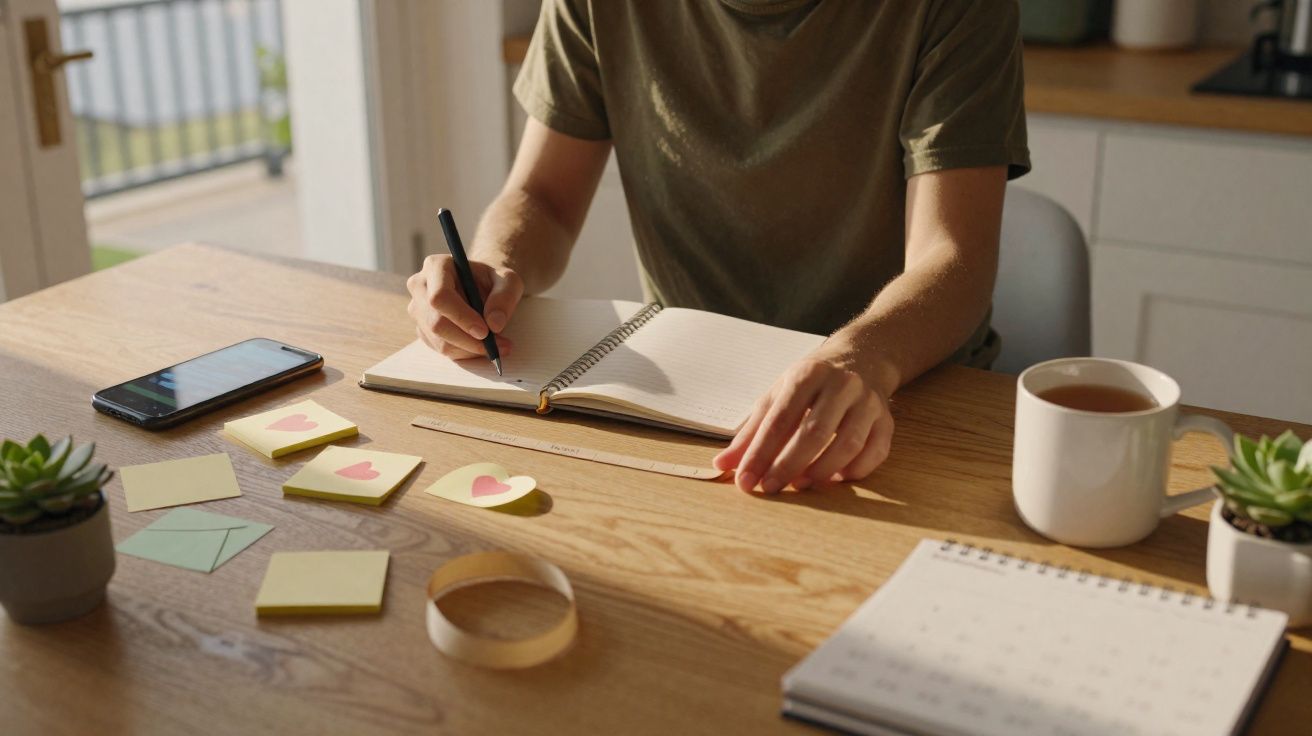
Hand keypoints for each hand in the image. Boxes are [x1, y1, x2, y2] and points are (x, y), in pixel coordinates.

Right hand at [406, 254, 523, 359]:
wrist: (480, 287)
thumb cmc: (492, 280)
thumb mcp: (508, 280)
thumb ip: (505, 297)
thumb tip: (494, 325)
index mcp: (436, 266)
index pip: (440, 296)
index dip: (461, 317)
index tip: (485, 332)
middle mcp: (420, 286)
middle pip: (436, 323)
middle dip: (468, 340)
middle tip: (497, 347)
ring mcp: (418, 310)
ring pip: (439, 341)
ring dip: (470, 350)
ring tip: (497, 348)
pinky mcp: (422, 329)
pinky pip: (441, 349)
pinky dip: (465, 354)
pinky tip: (482, 347)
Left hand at [713, 354, 893, 493]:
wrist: (862, 357)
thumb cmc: (812, 382)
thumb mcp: (778, 394)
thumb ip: (751, 431)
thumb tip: (723, 465)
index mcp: (808, 375)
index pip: (780, 419)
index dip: (761, 453)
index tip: (746, 480)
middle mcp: (842, 385)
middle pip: (814, 432)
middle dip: (788, 465)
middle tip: (770, 488)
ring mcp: (868, 402)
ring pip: (848, 444)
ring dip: (822, 471)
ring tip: (799, 485)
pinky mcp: (887, 420)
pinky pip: (874, 452)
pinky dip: (854, 471)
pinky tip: (835, 479)